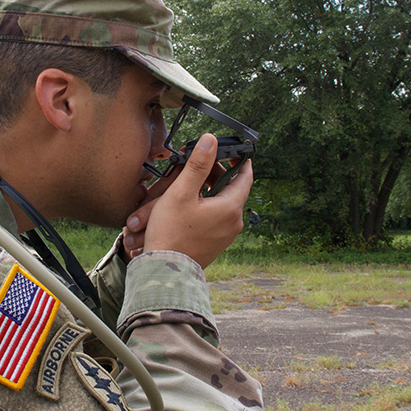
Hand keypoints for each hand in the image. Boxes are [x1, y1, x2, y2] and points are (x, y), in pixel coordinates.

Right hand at [122, 133, 251, 267]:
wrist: (164, 270)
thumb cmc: (171, 233)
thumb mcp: (181, 193)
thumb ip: (197, 165)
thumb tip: (210, 140)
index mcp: (230, 208)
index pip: (245, 176)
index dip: (239, 160)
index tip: (232, 150)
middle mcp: (234, 223)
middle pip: (231, 189)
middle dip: (215, 174)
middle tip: (198, 164)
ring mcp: (226, 235)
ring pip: (222, 204)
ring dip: (209, 190)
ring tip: (189, 183)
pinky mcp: (216, 244)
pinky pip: (216, 218)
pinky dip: (206, 206)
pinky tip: (188, 204)